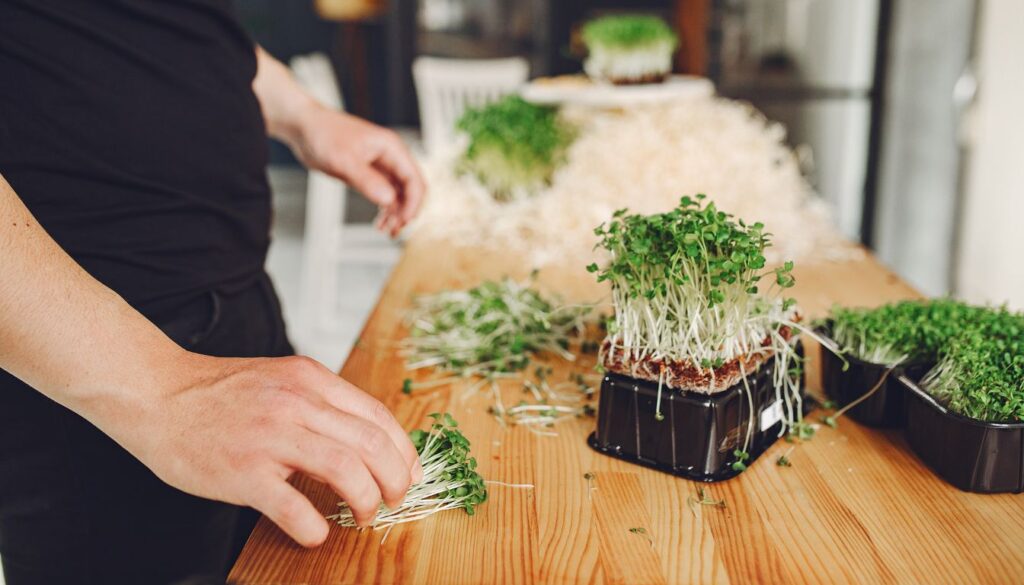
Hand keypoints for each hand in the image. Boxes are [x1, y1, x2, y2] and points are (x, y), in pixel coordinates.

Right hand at [112, 353, 422, 546]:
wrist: (155, 395)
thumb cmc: (218, 394)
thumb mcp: (281, 381)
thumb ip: (320, 403)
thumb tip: (366, 440)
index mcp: (310, 380)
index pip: (378, 417)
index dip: (403, 452)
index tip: (410, 473)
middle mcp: (297, 403)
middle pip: (372, 445)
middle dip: (396, 480)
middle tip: (393, 500)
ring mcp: (271, 436)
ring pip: (347, 471)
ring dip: (366, 501)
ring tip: (363, 515)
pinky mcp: (243, 471)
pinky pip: (294, 508)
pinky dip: (314, 528)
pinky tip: (313, 532)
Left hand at [289, 105, 425, 236]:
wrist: (305, 128)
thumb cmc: (324, 134)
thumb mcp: (345, 160)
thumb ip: (367, 180)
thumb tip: (388, 200)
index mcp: (392, 148)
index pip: (414, 180)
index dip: (413, 203)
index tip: (403, 221)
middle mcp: (390, 157)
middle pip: (410, 190)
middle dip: (406, 211)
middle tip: (394, 231)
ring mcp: (380, 166)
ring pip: (399, 195)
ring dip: (396, 214)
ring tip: (387, 231)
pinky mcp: (369, 174)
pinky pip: (385, 195)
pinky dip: (385, 210)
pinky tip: (379, 222)